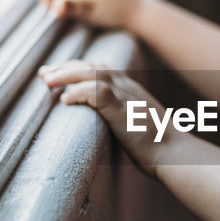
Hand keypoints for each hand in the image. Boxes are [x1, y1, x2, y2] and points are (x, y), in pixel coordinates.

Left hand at [38, 59, 181, 177]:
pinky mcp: (123, 109)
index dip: (78, 69)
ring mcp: (126, 96)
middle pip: (92, 66)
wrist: (175, 154)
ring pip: (91, 73)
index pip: (101, 70)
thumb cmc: (160, 148)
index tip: (59, 75)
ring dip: (66, 75)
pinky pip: (96, 92)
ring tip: (46, 81)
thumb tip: (112, 129)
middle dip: (65, 67)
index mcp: (131, 90)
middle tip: (44, 74)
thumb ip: (124, 120)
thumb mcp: (139, 126)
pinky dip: (78, 93)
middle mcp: (128, 87)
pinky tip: (65, 100)